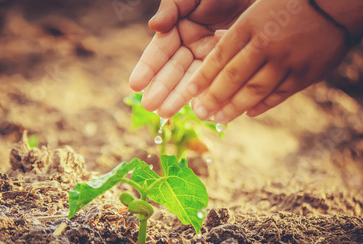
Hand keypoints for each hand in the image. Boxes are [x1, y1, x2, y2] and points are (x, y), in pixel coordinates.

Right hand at [129, 0, 252, 117]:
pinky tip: (197, 109)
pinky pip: (216, 83)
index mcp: (177, 29)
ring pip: (192, 82)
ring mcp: (208, 58)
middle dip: (161, 89)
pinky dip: (207, 97)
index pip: (159, 52)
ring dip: (178, 98)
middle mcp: (190, 46)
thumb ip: (172, 7)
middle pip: (173, 71)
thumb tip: (154, 27)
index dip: (147, 68)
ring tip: (165, 114)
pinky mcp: (227, 67)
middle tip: (150, 106)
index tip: (135, 84)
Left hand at [186, 0, 349, 122]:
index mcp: (251, 25)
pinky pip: (278, 95)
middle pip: (233, 77)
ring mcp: (287, 61)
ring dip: (234, 107)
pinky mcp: (305, 74)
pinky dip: (262, 106)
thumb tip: (214, 41)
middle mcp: (267, 44)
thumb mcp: (259, 8)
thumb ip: (238, 30)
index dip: (202, 78)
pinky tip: (248, 113)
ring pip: (254, 90)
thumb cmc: (291, 5)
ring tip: (219, 119)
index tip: (188, 93)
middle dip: (213, 98)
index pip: (219, 56)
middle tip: (200, 113)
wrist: (339, 5)